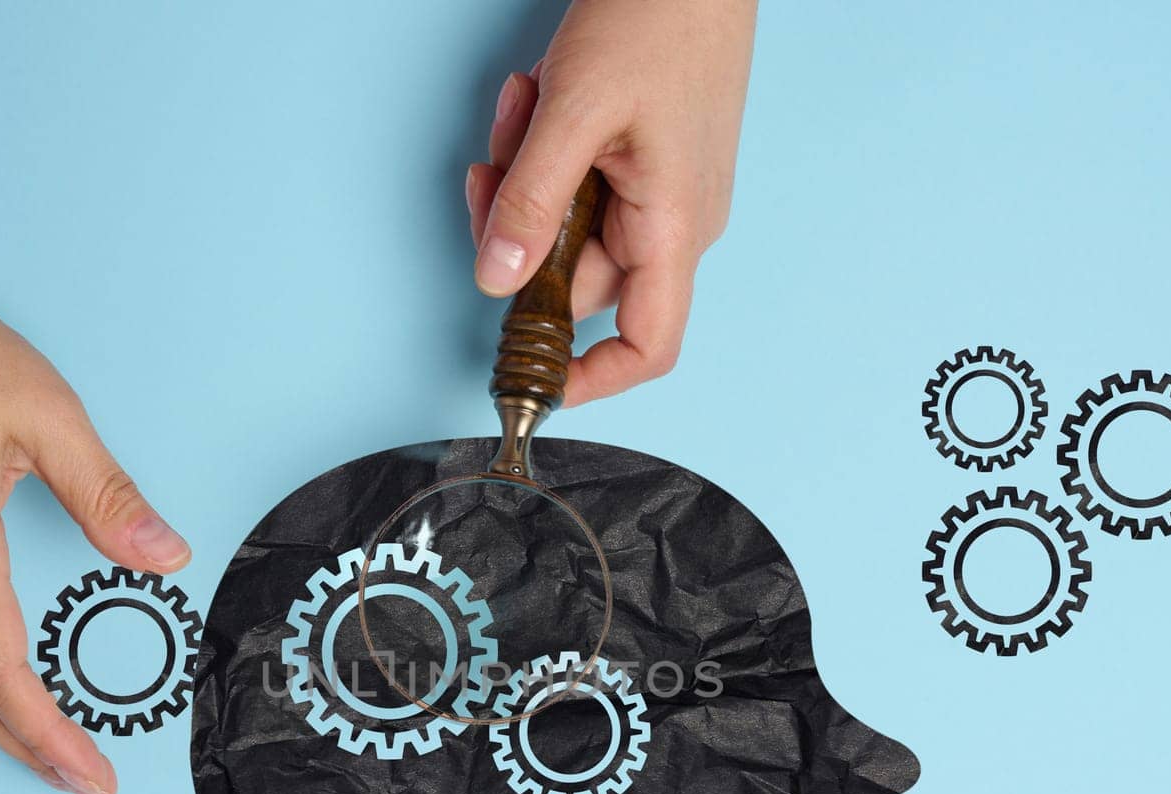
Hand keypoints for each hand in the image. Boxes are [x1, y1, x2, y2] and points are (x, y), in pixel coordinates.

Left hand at [465, 0, 758, 406]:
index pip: (647, 346)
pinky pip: (577, 189)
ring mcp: (660, 197)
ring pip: (566, 229)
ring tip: (528, 106)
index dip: (593, 380)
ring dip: (527, 179)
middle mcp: (674, 226)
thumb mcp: (573, 111)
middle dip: (520, 229)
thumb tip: (496, 280)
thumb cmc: (659, 16)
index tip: (536, 380)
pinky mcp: (641, 167)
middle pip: (575, 280)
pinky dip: (545, 154)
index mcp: (676, 228)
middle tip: (495, 168)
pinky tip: (543, 98)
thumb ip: (530, 202)